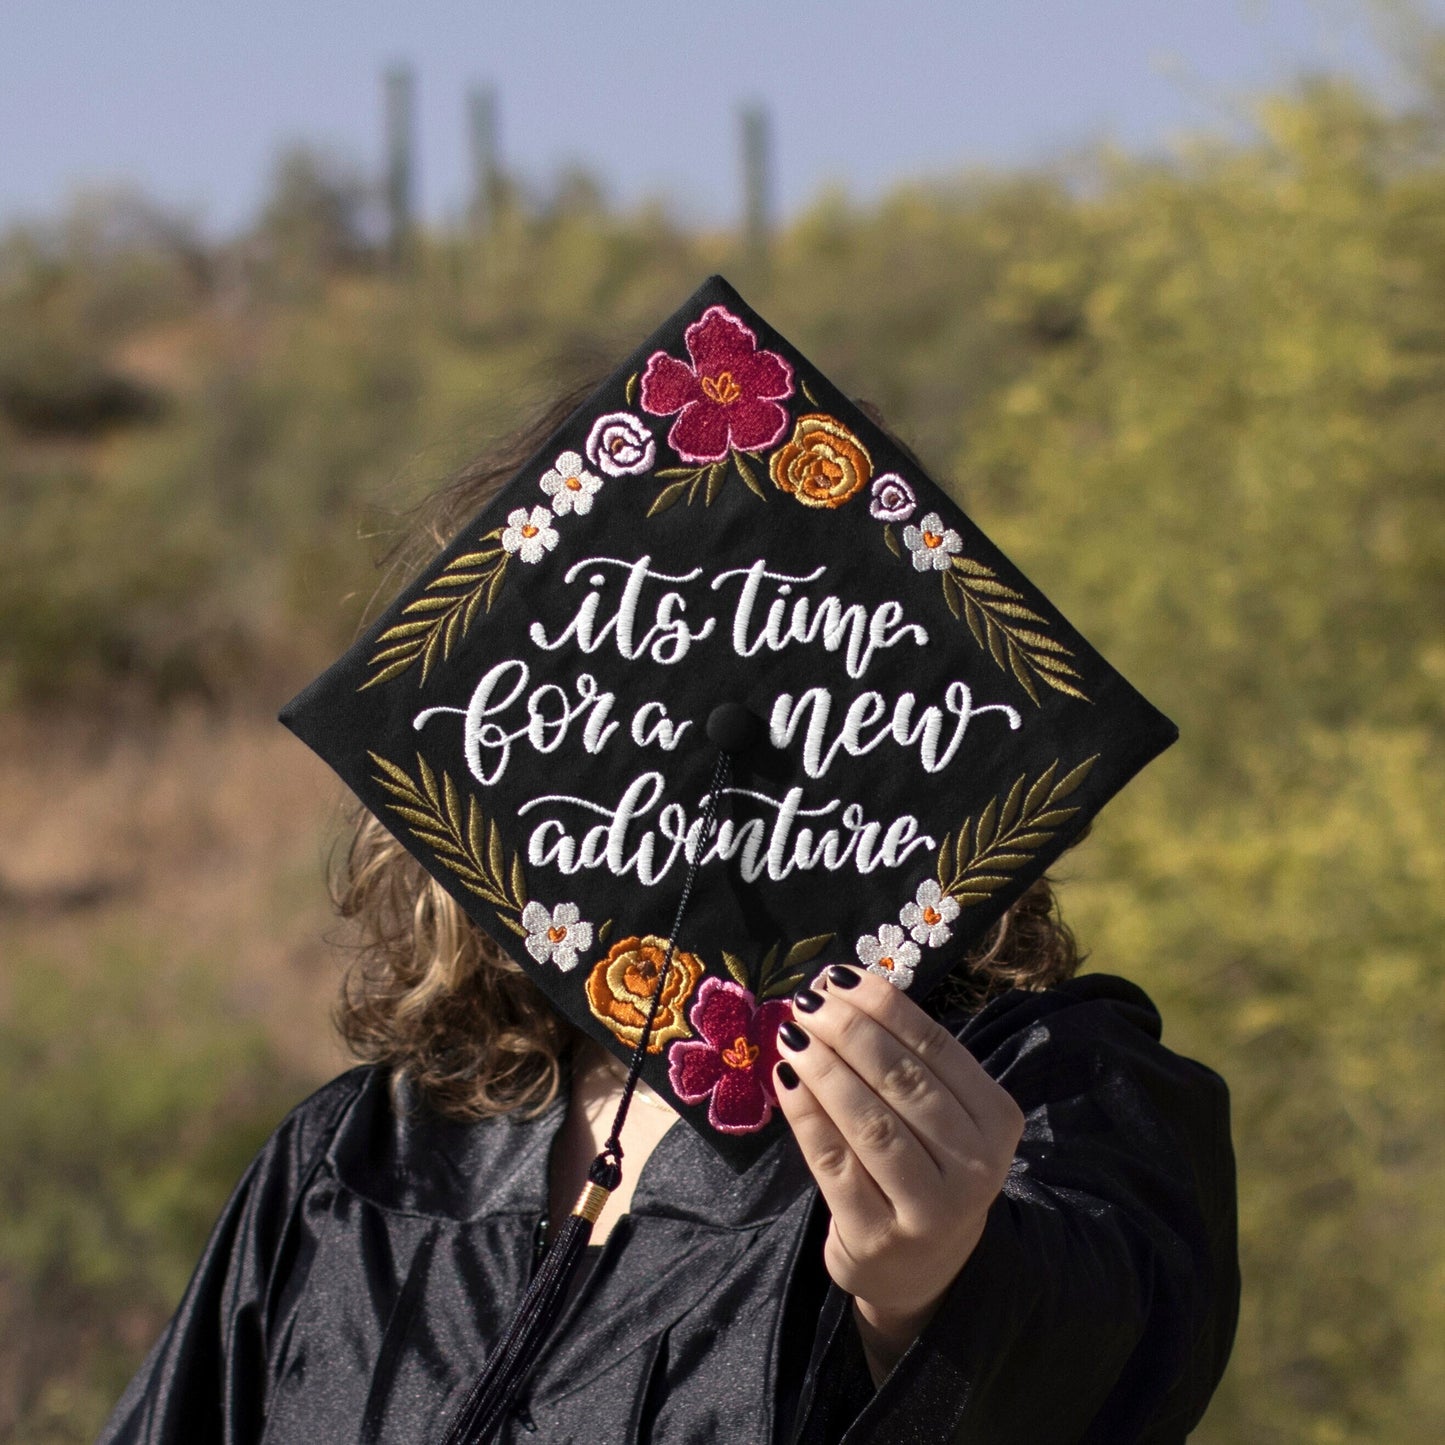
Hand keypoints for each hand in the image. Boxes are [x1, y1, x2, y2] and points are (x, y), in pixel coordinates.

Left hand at [773, 965, 1023, 1382]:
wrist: (920, 1269)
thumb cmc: (925, 1167)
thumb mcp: (939, 1115)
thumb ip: (904, 1058)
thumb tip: (839, 987)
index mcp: (996, 1120)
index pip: (936, 1048)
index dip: (884, 1006)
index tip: (839, 976)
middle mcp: (975, 1168)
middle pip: (903, 1082)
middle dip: (848, 1031)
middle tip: (807, 1000)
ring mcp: (930, 1210)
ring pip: (870, 1122)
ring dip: (825, 1068)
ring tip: (792, 1032)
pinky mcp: (879, 1238)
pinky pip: (835, 1163)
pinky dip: (807, 1115)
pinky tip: (786, 1079)